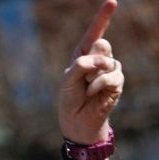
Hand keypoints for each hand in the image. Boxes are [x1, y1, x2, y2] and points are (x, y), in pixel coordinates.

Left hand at [59, 0, 122, 144]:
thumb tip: (103, 58)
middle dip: (92, 59)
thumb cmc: (70, 99)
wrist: (77, 120)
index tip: (112, 2)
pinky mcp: (116, 82)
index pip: (94, 33)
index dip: (103, 18)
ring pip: (107, 61)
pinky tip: (92, 93)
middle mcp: (98, 59)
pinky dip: (98, 85)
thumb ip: (82, 64)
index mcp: (83, 55)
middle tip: (84, 76)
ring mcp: (110, 70)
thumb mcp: (68, 80)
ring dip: (92, 77)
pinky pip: (111, 76)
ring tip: (86, 88)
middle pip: (102, 44)